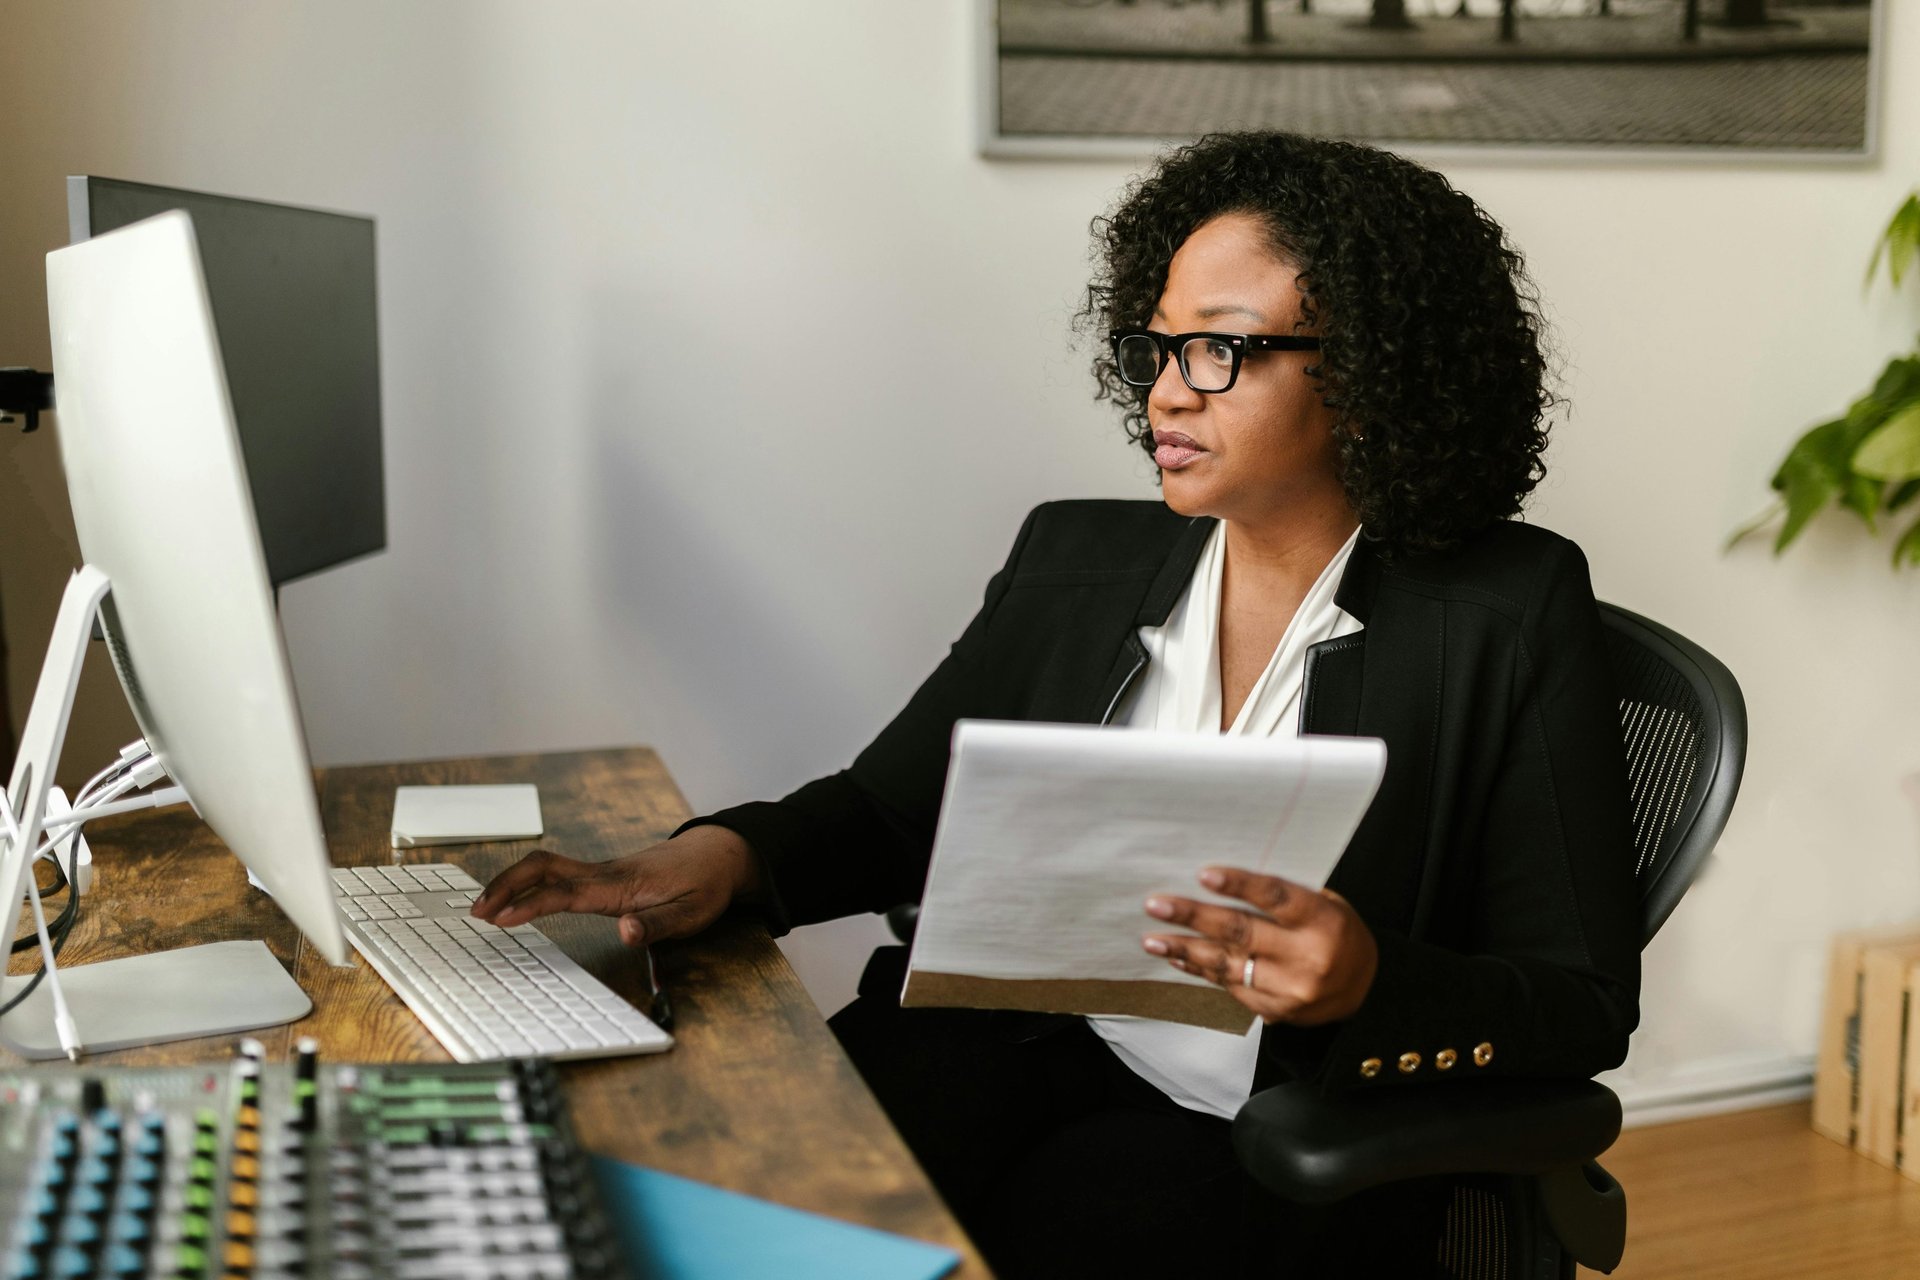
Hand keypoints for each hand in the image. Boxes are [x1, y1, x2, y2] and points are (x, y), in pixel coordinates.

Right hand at [469, 824, 762, 946]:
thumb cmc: (706, 884)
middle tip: (476, 911)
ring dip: (513, 883)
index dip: (531, 905)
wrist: (720, 854)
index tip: (501, 919)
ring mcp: (602, 872)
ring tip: (485, 907)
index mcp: (620, 886)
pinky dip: (529, 882)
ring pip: (547, 867)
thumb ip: (658, 925)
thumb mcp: (692, 913)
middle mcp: (604, 874)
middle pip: (543, 869)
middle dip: (506, 886)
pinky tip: (518, 898)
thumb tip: (625, 933)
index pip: (565, 893)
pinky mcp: (604, 876)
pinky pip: (558, 873)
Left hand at [1142, 866, 1376, 1025]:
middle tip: (1157, 904)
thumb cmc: (1338, 934)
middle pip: (1241, 933)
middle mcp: (1307, 958)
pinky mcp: (1275, 1012)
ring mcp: (1289, 990)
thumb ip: (1283, 897)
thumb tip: (1221, 880)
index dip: (1238, 885)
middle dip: (1193, 917)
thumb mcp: (1326, 905)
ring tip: (1152, 938)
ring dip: (1185, 949)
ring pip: (1227, 965)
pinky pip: (1229, 987)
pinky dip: (1201, 970)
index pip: (1276, 899)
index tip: (1203, 875)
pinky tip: (1178, 957)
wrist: (1366, 990)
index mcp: (1323, 921)